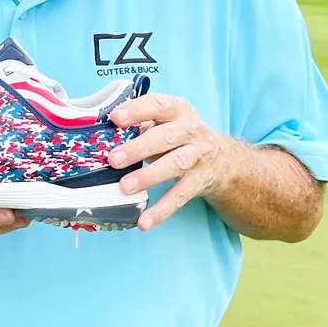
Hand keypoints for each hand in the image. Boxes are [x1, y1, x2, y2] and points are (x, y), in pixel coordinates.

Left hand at [109, 94, 238, 231]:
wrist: (223, 159)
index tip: (116, 118)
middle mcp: (191, 131)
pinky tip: (144, 221)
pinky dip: (162, 210)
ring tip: (125, 187)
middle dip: (138, 148)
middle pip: (166, 137)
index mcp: (178, 109)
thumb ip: (141, 123)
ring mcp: (198, 156)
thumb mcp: (166, 121)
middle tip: (114, 159)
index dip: (137, 110)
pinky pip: (180, 196)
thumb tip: (104, 134)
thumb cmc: (180, 135)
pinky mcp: (199, 182)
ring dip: (148, 177)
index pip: (158, 105)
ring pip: (174, 165)